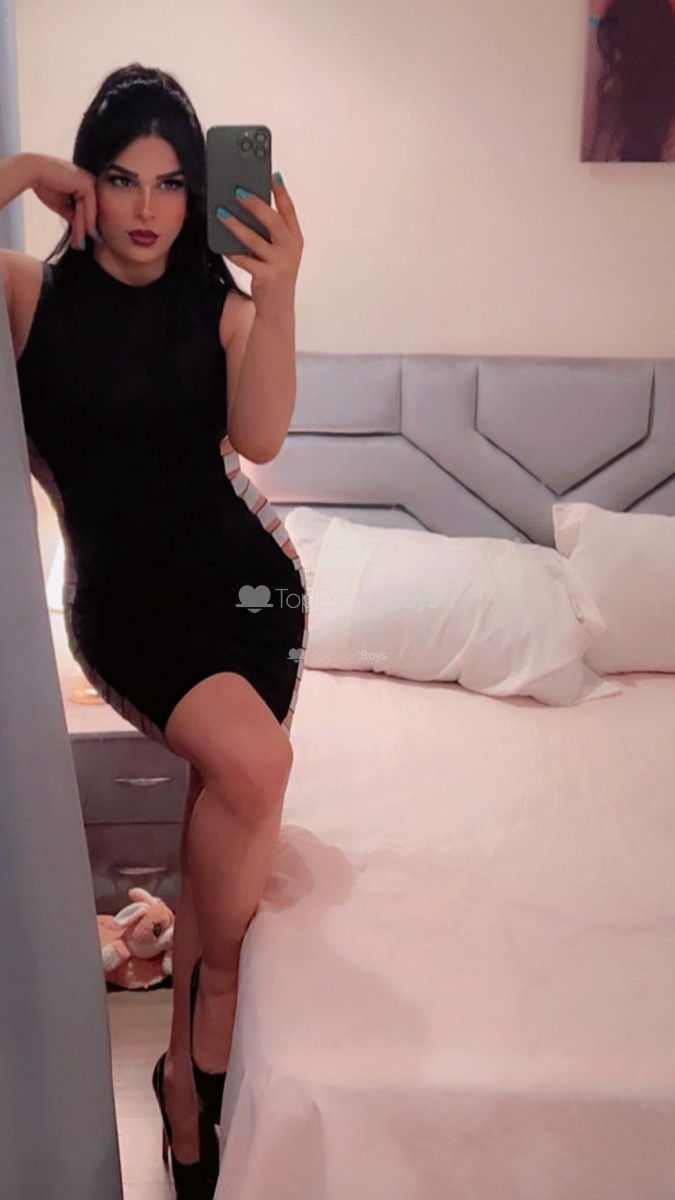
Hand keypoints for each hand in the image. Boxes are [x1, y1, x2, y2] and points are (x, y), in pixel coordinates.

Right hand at [30, 154, 97, 248]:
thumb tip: (77, 228)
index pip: (86, 208)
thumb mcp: (61, 204)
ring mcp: (90, 181)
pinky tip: (85, 233)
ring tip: (79, 244)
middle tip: (80, 246)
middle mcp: (89, 181)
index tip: (80, 242)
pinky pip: (88, 207)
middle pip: (88, 210)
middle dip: (84, 230)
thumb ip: (71, 214)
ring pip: (89, 210)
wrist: (33, 171)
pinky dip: (86, 221)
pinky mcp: (87, 184)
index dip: (83, 226)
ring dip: (84, 229)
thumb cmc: (44, 185)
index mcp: (84, 183)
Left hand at [217, 172, 302, 321]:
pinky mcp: (266, 277)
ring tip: (221, 213)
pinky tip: (221, 242)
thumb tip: (249, 206)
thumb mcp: (278, 252)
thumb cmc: (274, 274)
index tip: (271, 174)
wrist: (277, 310)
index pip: (289, 210)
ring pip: (255, 239)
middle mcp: (291, 249)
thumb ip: (270, 232)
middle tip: (238, 191)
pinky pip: (245, 260)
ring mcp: (280, 264)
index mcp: (295, 239)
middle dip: (255, 204)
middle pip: (273, 220)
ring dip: (236, 224)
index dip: (280, 191)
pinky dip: (232, 251)